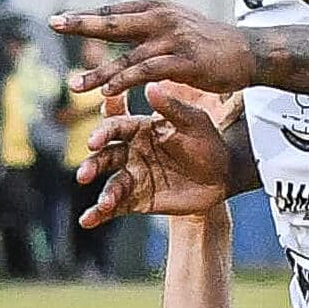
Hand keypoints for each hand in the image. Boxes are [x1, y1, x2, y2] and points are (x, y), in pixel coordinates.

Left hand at [54, 1, 263, 98]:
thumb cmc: (212, 44)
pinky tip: (109, 92)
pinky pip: (148, 73)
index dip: (87, 16)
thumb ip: (151, 27)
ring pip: (127, 56)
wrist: (249, 52)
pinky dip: (127, 82)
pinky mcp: (184, 62)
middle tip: (54, 23)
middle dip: (82, 23)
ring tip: (75, 86)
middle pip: (114, 22)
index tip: (59, 20)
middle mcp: (163, 19)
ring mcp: (173, 40)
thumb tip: (124, 27)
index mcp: (158, 9)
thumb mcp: (179, 26)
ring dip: (99, 73)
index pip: (115, 12)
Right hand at [73, 82, 236, 225]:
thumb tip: (151, 86)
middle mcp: (132, 153)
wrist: (223, 176)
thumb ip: (171, 107)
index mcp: (140, 129)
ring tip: (105, 204)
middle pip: (105, 157)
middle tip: (84, 175)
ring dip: (104, 194)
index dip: (102, 134)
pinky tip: (87, 221)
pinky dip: (98, 214)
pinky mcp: (138, 200)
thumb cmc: (208, 142)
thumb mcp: (194, 122)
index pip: (115, 129)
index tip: (93, 142)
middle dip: (93, 166)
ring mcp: (134, 178)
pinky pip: (115, 207)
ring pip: (112, 184)